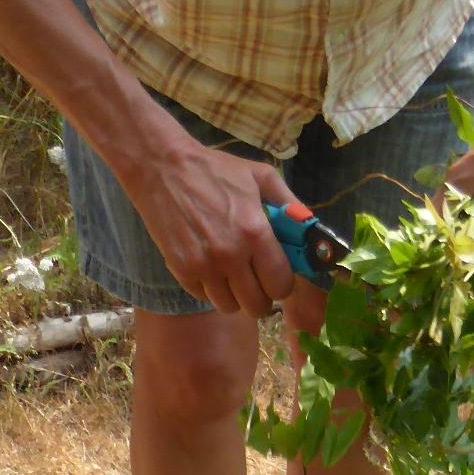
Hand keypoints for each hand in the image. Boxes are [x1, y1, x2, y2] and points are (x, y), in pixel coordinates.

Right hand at [124, 140, 297, 315]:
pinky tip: (209, 267)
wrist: (162, 167)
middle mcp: (231, 255)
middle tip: (256, 281)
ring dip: (235, 296)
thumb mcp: (260, 176)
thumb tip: (311, 229)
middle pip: (257, 305)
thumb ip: (289, 204)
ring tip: (232, 274)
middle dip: (261, 296)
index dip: (281, 285)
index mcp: (255, 233)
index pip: (280, 285)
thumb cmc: (215, 170)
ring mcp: (204, 267)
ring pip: (230, 306)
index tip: (276, 276)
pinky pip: (204, 297)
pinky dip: (210, 289)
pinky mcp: (181, 270)